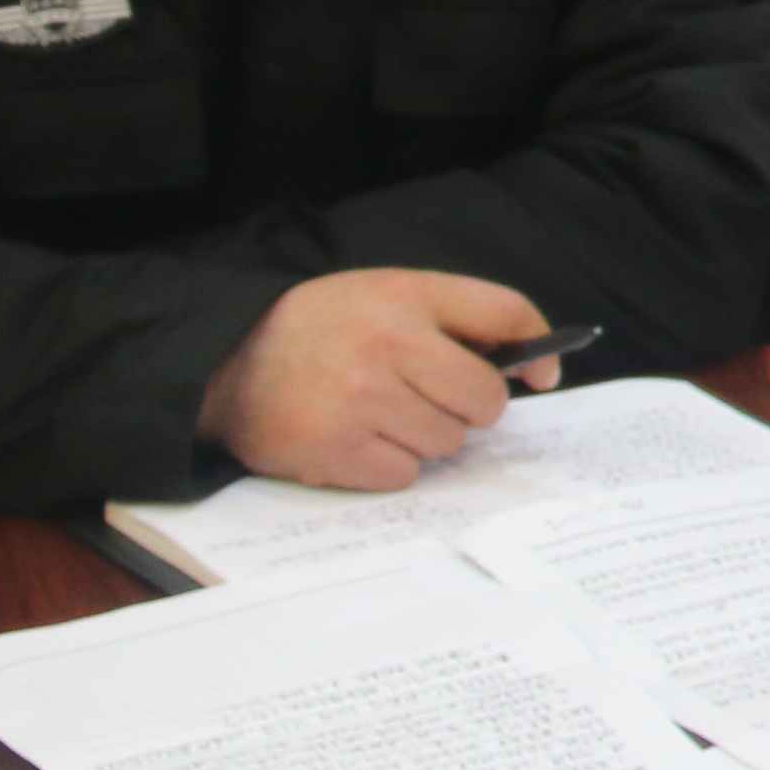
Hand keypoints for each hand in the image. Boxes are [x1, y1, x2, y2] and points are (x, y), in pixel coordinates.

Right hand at [195, 270, 555, 490]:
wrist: (226, 363)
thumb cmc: (323, 329)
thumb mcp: (388, 296)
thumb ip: (462, 320)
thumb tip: (537, 371)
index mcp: (405, 295)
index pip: (505, 313)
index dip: (536, 348)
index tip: (543, 374)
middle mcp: (385, 345)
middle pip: (485, 398)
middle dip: (468, 405)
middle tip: (431, 397)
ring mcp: (358, 401)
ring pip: (448, 442)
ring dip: (425, 437)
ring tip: (381, 413)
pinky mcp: (333, 450)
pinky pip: (404, 473)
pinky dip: (389, 464)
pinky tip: (357, 438)